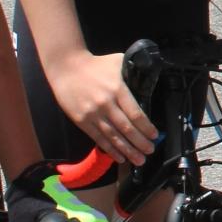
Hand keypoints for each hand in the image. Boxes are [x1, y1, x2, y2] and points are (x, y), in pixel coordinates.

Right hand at [49, 49, 157, 164]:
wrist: (66, 68)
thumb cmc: (96, 65)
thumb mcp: (117, 61)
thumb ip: (133, 72)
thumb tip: (150, 79)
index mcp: (117, 89)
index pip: (135, 113)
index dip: (146, 127)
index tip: (154, 135)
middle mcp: (106, 104)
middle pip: (126, 128)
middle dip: (140, 142)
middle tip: (150, 151)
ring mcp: (93, 114)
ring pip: (113, 136)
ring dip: (127, 150)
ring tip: (139, 160)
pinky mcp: (82, 121)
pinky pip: (99, 138)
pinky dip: (110, 149)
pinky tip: (120, 157)